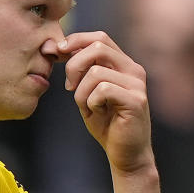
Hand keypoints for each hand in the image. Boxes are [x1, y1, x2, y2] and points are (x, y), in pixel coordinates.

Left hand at [57, 31, 154, 172]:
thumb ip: (79, 71)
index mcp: (123, 64)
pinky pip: (102, 89)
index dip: (75, 41)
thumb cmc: (106, 123)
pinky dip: (91, 102)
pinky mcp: (136, 100)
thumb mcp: (87, 92)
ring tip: (88, 106)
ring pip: (96, 71)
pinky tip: (98, 112)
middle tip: (69, 86)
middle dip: (74, 65)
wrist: (125, 154)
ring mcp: (137, 84)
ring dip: (81, 91)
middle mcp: (133, 69)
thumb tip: (56, 47)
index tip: (57, 54)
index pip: (99, 38)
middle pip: (97, 47)